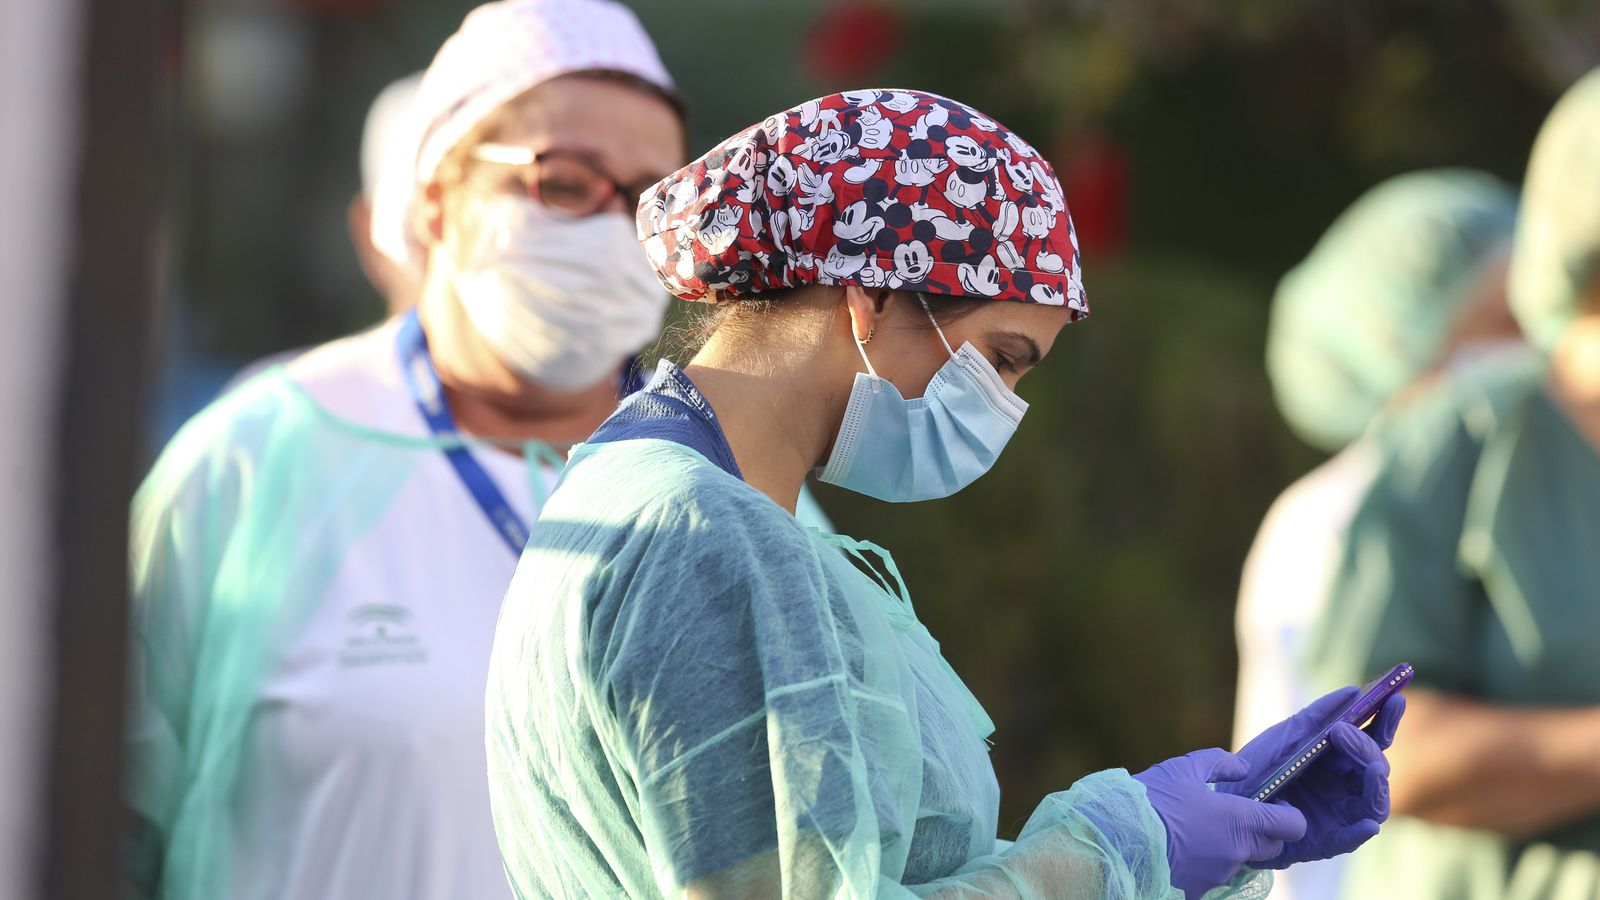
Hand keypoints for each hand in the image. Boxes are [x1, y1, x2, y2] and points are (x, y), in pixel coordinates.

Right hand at [1134, 749, 1306, 898]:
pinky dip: (1200, 865)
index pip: (1292, 826)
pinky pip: (1210, 878)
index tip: (1272, 807)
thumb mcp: (1183, 769)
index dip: (1288, 816)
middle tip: (1231, 818)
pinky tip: (1178, 853)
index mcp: (1240, 821)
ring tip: (1192, 833)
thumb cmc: (1152, 800)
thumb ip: (1219, 764)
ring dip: (1225, 849)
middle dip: (1260, 834)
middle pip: (1270, 849)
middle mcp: (1236, 853)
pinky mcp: (1198, 893)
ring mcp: (1218, 876)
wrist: (1116, 841)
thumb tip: (1243, 768)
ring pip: (1236, 862)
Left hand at [1221, 686, 1405, 867]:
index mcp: (1340, 760)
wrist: (1225, 801)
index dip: (1387, 720)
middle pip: (1375, 768)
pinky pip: (1348, 840)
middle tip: (1341, 732)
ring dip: (1376, 787)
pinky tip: (1367, 825)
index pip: (1373, 739)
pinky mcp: (1324, 841)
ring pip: (1374, 804)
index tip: (1395, 698)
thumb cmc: (1257, 767)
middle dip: (1365, 748)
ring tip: (1369, 768)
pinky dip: (1360, 833)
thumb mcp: (1284, 737)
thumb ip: (1316, 716)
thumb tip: (1353, 692)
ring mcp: (1338, 815)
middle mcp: (1346, 787)